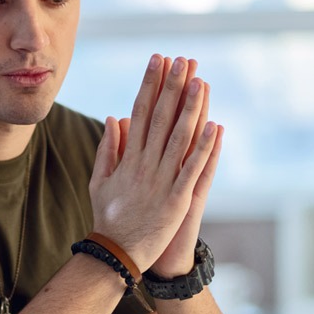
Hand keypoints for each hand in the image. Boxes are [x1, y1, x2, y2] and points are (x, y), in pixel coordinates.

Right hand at [89, 54, 220, 269]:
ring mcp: (161, 181)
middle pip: (160, 118)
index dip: (150, 84)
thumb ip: (107, 149)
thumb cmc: (108, 218)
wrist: (115, 254)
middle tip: (182, 59)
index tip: (157, 61)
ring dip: (191, 108)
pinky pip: (193, 169)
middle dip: (172, 86)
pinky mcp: (177, 199)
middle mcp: (144, 164)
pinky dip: (204, 147)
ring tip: (200, 81)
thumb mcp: (100, 181)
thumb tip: (113, 117)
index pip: (140, 112)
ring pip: (179, 138)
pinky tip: (214, 126)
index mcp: (128, 158)